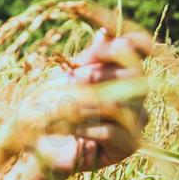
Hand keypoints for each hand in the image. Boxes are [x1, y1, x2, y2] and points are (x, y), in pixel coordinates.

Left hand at [23, 28, 155, 175]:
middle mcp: (137, 96)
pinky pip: (112, 132)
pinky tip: (66, 128)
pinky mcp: (128, 145)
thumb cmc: (51, 109)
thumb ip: (86, 60)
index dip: (123, 46)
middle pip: (134, 76)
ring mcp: (136, 122)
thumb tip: (105, 33)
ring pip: (120, 104)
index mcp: (122, 74)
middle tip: (72, 81)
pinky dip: (85, 128)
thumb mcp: (63, 79)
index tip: (98, 48)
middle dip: (100, 75)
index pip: (138, 50)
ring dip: (85, 104)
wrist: (40, 146)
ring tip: (61, 108)